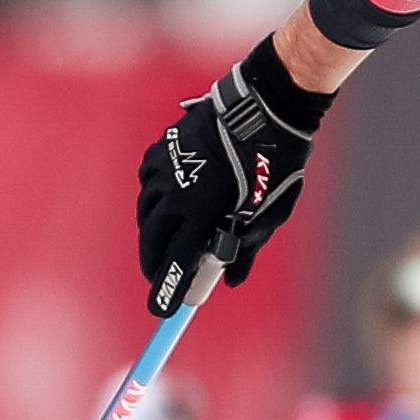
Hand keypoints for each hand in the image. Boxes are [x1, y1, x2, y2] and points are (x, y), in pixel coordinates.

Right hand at [134, 51, 314, 313]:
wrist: (262, 108)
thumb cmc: (273, 163)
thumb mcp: (269, 214)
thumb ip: (247, 248)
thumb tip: (232, 280)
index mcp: (201, 211)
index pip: (176, 262)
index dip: (166, 290)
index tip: (160, 311)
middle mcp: (174, 192)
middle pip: (152, 240)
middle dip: (154, 264)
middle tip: (160, 277)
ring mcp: (163, 169)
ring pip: (147, 213)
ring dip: (153, 233)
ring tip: (162, 245)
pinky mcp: (160, 150)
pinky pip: (149, 185)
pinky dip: (155, 200)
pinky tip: (166, 205)